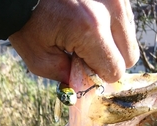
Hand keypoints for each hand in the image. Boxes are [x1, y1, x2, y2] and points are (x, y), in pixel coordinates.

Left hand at [8, 0, 138, 82]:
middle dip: (110, 60)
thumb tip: (85, 86)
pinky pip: (123, 16)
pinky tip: (87, 19)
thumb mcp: (39, 59)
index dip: (99, 75)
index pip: (115, 71)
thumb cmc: (26, 21)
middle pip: (130, 55)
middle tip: (84, 53)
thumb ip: (66, 77)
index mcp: (91, 30)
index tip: (81, 67)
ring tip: (83, 33)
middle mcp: (109, 8)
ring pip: (129, 35)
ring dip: (111, 41)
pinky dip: (109, 23)